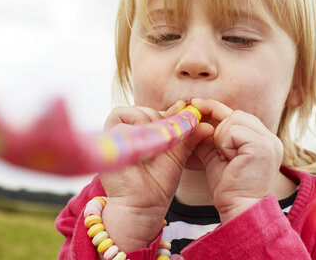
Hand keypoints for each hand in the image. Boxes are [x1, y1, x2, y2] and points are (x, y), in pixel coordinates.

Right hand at [100, 100, 213, 251]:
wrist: (145, 206)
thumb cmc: (158, 181)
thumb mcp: (177, 154)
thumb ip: (189, 135)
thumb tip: (207, 125)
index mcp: (139, 129)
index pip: (153, 110)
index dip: (170, 112)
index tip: (184, 113)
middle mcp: (124, 130)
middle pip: (144, 110)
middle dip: (162, 119)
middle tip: (174, 134)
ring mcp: (114, 135)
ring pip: (133, 114)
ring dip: (152, 127)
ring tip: (162, 144)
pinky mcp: (108, 143)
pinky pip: (124, 128)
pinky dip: (140, 136)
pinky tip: (151, 151)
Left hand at [191, 98, 283, 222]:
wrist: (239, 208)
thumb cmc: (229, 187)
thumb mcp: (217, 157)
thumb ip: (210, 138)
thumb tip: (195, 121)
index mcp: (262, 139)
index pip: (237, 116)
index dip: (215, 109)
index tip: (195, 104)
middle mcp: (269, 137)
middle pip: (235, 114)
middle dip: (217, 125)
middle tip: (214, 145)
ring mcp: (268, 141)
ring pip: (233, 120)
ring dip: (221, 138)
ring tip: (227, 158)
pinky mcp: (262, 145)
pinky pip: (234, 130)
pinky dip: (225, 143)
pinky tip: (230, 159)